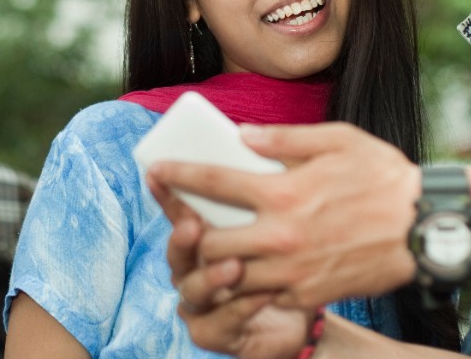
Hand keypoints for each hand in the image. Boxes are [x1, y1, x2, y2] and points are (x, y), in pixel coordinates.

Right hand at [148, 175, 313, 358]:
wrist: (311, 304)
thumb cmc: (294, 253)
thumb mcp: (281, 213)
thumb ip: (263, 181)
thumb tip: (249, 137)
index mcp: (203, 236)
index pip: (179, 210)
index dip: (167, 193)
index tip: (158, 172)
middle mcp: (193, 268)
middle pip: (178, 250)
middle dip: (182, 237)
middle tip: (194, 224)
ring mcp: (200, 302)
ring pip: (193, 288)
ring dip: (211, 276)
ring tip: (234, 265)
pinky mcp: (214, 334)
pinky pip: (221, 322)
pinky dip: (242, 306)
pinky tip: (266, 292)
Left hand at [149, 122, 420, 309]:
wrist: (428, 228)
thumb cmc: (385, 176)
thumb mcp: (337, 140)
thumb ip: (283, 138)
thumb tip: (240, 135)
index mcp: (284, 191)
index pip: (213, 181)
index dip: (177, 174)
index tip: (155, 169)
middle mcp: (281, 235)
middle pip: (208, 239)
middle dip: (184, 228)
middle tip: (174, 217)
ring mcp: (293, 271)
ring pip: (228, 276)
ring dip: (209, 262)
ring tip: (200, 247)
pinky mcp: (308, 295)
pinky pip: (259, 297)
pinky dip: (241, 286)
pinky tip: (236, 272)